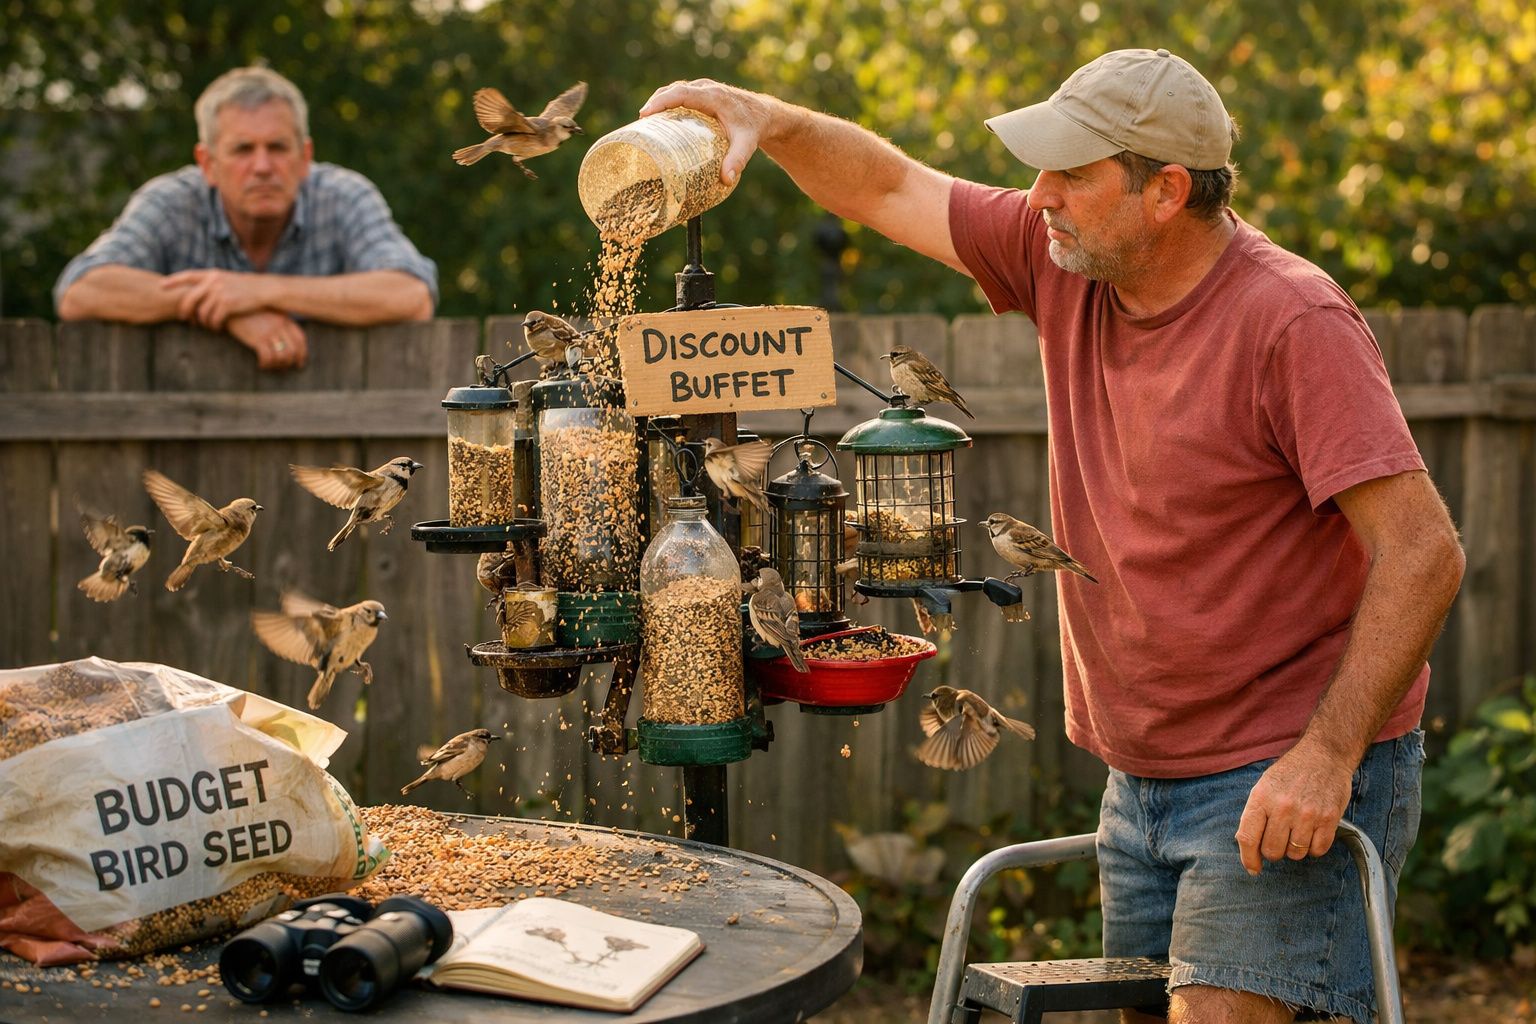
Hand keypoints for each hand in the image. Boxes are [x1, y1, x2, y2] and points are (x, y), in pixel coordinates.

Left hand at [163, 269, 271, 330]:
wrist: (265, 290)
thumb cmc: (247, 288)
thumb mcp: (228, 280)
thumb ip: (212, 284)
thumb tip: (198, 293)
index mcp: (212, 274)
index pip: (188, 275)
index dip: (173, 281)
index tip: (161, 286)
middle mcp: (213, 281)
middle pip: (190, 298)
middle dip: (185, 311)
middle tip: (185, 319)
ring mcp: (220, 292)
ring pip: (202, 312)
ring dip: (203, 322)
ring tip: (209, 326)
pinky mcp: (227, 304)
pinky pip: (213, 318)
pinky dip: (214, 326)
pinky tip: (218, 328)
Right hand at [226, 310, 307, 370]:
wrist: (231, 305)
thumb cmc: (248, 310)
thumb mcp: (268, 313)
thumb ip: (278, 322)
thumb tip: (284, 341)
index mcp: (285, 319)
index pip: (301, 339)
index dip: (302, 353)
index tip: (299, 363)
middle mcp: (280, 326)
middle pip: (293, 350)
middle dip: (290, 362)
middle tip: (283, 368)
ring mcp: (269, 332)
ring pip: (283, 356)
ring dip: (277, 365)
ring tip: (270, 366)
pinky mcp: (257, 338)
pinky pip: (268, 357)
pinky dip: (266, 364)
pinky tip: (261, 365)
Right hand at [639, 79, 770, 185]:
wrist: (765, 114)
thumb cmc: (754, 128)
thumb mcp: (747, 144)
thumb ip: (737, 160)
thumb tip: (726, 180)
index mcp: (713, 96)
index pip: (682, 93)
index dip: (661, 101)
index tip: (646, 114)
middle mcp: (706, 88)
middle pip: (673, 90)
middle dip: (655, 104)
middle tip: (641, 124)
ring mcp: (703, 89)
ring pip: (675, 90)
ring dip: (659, 103)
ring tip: (646, 123)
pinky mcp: (702, 94)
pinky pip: (680, 95)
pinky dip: (668, 103)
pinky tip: (660, 120)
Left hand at [1234, 739, 1354, 874]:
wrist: (1323, 755)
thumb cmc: (1291, 773)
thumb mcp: (1264, 786)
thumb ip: (1255, 815)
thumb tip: (1249, 847)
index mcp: (1261, 798)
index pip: (1248, 838)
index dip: (1248, 858)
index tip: (1252, 868)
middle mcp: (1283, 807)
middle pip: (1272, 851)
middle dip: (1274, 851)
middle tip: (1279, 839)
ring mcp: (1307, 814)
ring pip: (1295, 854)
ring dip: (1295, 849)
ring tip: (1297, 831)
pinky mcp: (1329, 819)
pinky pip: (1318, 850)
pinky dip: (1314, 847)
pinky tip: (1312, 832)